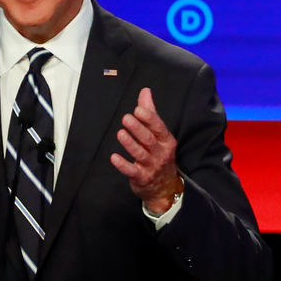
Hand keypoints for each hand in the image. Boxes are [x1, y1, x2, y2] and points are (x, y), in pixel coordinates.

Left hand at [110, 88, 183, 213]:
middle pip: (149, 140)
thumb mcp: (159, 135)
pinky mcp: (141, 177)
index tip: (138, 109)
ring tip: (120, 133)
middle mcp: (160, 153)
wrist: (164, 187)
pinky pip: (131, 171)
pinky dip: (123, 165)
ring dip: (130, 144)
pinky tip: (114, 157)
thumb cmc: (159, 155)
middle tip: (126, 118)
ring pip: (140, 154)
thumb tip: (145, 92)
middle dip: (138, 129)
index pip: (159, 127)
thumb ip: (150, 113)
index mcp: (165, 141)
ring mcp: (151, 166)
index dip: (149, 118)